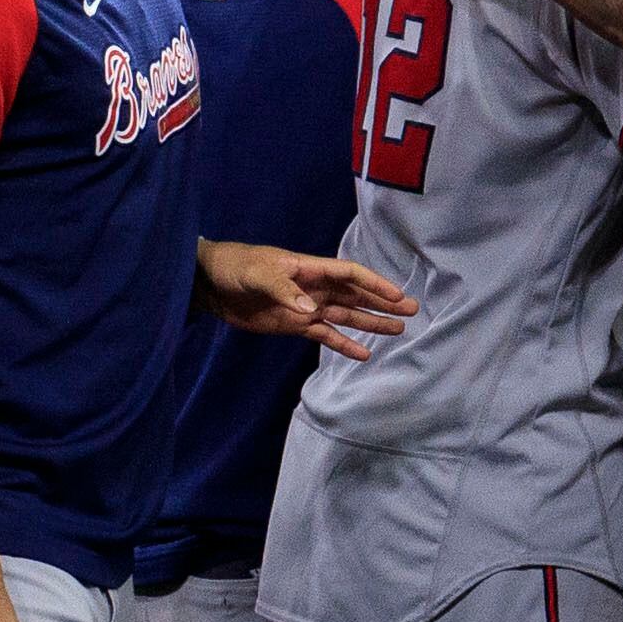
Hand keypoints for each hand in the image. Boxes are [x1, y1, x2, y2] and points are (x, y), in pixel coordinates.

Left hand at [203, 239, 412, 355]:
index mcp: (309, 268)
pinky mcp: (294, 325)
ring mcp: (305, 307)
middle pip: (355, 296)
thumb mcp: (257, 273)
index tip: (398, 295)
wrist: (209, 284)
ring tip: (398, 330)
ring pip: (346, 316)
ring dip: (370, 323)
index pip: (350, 275)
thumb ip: (284, 290)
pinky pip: (325, 336)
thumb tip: (310, 309)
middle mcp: (314, 288)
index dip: (375, 284)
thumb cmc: (235, 267)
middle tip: (412, 312)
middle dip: (383, 303)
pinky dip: (343, 345)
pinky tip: (363, 354)